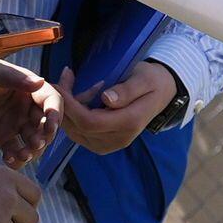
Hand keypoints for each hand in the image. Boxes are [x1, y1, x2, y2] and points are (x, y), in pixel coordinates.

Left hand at [0, 55, 59, 167]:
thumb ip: (15, 78)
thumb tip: (40, 81)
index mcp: (28, 89)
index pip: (51, 101)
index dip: (55, 114)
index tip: (51, 125)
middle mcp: (26, 108)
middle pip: (46, 125)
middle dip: (44, 136)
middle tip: (35, 143)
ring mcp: (15, 124)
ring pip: (33, 141)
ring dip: (32, 150)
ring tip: (23, 155)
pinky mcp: (2, 138)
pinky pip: (14, 151)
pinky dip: (15, 159)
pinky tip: (8, 160)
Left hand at [60, 62, 183, 154]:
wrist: (162, 93)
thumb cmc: (153, 81)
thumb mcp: (143, 78)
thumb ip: (127, 90)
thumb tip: (106, 99)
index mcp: (129, 123)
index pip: (90, 122)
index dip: (71, 106)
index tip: (60, 84)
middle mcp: (118, 139)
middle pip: (79, 129)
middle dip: (65, 104)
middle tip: (62, 78)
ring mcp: (110, 144)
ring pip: (76, 131)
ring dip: (67, 109)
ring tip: (69, 81)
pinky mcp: (103, 142)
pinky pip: (80, 132)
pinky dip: (73, 115)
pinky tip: (78, 95)